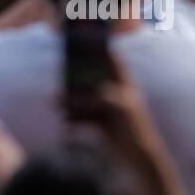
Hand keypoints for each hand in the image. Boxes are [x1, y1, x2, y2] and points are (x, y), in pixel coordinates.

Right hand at [65, 50, 159, 166]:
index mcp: (124, 84)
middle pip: (94, 78)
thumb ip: (101, 97)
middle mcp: (114, 93)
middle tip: (61, 68)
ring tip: (56, 100)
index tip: (88, 38)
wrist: (138, 156)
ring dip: (71, 100)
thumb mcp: (120, 107)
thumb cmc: (135, 128)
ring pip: (85, 98)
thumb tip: (81, 96)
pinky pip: (83, 116)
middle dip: (79, 75)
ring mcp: (106, 107)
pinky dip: (73, 116)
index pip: (113, 60)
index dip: (102, 48)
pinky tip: (64, 118)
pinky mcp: (100, 123)